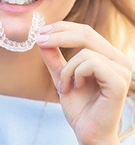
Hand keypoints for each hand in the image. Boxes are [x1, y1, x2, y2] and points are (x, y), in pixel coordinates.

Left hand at [36, 21, 132, 144]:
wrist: (88, 133)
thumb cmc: (79, 107)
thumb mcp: (62, 76)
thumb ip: (54, 57)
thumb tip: (42, 37)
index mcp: (108, 56)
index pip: (85, 31)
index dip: (62, 28)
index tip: (41, 31)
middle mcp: (118, 59)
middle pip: (86, 33)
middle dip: (59, 35)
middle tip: (40, 40)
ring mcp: (121, 70)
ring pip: (85, 51)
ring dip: (67, 69)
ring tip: (64, 86)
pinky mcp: (119, 81)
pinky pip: (91, 63)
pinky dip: (76, 74)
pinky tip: (76, 87)